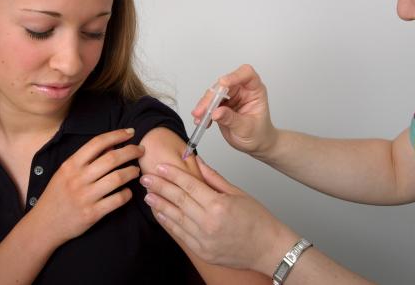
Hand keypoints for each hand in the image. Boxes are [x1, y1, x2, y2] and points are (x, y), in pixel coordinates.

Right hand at [30, 128, 142, 246]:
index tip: (130, 132)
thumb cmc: (57, 196)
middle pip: (112, 158)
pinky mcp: (92, 214)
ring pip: (117, 178)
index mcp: (70, 165)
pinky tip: (128, 192)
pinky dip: (127, 194)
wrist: (44, 226)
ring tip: (136, 171)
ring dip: (132, 172)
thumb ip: (87, 159)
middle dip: (131, 151)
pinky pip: (117, 200)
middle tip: (141, 150)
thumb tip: (113, 145)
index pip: (97, 143)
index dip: (117, 135)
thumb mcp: (66, 173)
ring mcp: (85, 197)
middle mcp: (78, 179)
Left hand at [140, 156, 297, 273]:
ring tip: (148, 194)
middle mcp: (208, 223)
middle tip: (146, 177)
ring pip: (175, 218)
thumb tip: (198, 162)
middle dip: (160, 187)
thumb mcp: (238, 193)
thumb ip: (214, 178)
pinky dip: (168, 223)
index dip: (173, 175)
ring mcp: (203, 239)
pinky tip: (161, 213)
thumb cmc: (258, 221)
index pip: (189, 186)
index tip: (160, 167)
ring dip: (160, 204)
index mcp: (218, 206)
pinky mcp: (202, 251)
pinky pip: (180, 234)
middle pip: (178, 200)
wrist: (268, 249)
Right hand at [193, 64, 276, 156]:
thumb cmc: (258, 133)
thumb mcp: (247, 128)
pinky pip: (209, 104)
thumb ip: (231, 119)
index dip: (234, 76)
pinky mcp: (220, 104)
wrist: (255, 143)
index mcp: (255, 90)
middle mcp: (242, 90)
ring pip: (213, 94)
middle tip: (203, 110)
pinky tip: (201, 120)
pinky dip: (203, 112)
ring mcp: (230, 97)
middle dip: (212, 96)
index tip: (223, 83)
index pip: (246, 75)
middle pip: (224, 85)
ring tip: (200, 118)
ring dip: (204, 105)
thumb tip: (217, 112)